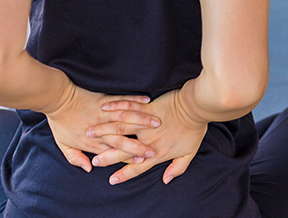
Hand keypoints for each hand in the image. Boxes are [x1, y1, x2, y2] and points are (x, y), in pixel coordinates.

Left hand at [46, 83, 159, 172]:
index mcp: (92, 142)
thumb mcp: (63, 145)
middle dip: (140, 145)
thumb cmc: (60, 122)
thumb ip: (75, 158)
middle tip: (154, 150)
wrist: (57, 99)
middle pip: (123, 139)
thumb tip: (88, 168)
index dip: (129, 157)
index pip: (114, 152)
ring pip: (127, 119)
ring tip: (157, 124)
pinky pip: (123, 100)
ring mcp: (105, 113)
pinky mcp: (105, 99)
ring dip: (143, 122)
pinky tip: (148, 100)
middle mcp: (101, 129)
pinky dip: (136, 100)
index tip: (144, 160)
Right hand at [92, 86, 207, 185]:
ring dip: (104, 131)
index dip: (124, 174)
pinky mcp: (147, 107)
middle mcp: (149, 140)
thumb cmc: (195, 129)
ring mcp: (146, 123)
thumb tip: (166, 179)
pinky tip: (104, 110)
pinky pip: (128, 108)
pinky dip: (115, 109)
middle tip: (95, 161)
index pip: (137, 166)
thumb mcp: (189, 152)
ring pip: (121, 128)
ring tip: (90, 134)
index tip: (112, 180)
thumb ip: (177, 168)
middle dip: (107, 156)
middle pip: (123, 150)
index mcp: (158, 152)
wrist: (197, 107)